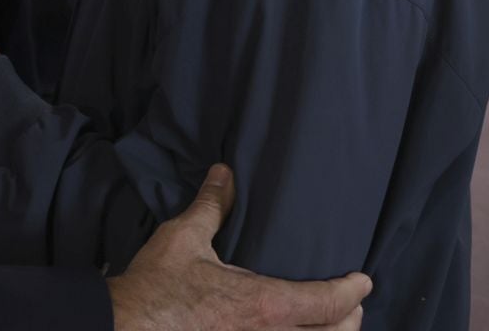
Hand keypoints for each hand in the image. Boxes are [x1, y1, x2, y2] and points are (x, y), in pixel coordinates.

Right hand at [110, 165, 368, 330]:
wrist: (125, 329)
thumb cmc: (157, 288)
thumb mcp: (184, 238)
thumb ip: (212, 206)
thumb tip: (224, 173)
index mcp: (265, 305)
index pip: (328, 302)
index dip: (352, 291)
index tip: (363, 281)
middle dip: (347, 320)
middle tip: (351, 305)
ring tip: (327, 325)